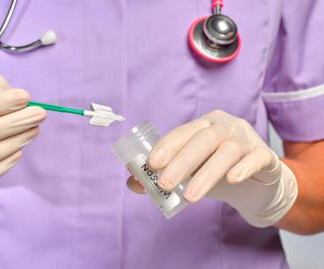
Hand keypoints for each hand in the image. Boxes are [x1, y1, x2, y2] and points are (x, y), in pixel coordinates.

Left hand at [127, 110, 297, 226]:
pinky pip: (256, 158)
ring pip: (227, 151)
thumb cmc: (217, 173)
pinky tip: (232, 180)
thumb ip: (163, 175)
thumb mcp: (189, 173)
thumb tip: (132, 183)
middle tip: (165, 184)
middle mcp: (225, 126)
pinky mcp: (266, 156)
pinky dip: (243, 168)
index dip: (166, 147)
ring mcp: (247, 139)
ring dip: (206, 174)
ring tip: (189, 197)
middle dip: (181, 162)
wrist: (257, 185)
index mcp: (203, 125)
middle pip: (203, 139)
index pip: (182, 132)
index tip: (150, 164)